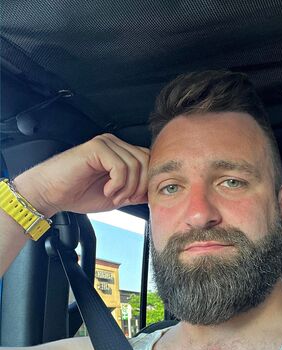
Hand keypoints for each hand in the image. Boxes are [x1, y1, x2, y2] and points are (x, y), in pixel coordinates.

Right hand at [14, 134, 148, 216]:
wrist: (51, 194)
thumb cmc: (79, 194)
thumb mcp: (117, 195)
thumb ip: (135, 191)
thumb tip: (155, 192)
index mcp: (121, 152)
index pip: (149, 161)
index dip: (147, 182)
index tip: (134, 199)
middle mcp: (115, 144)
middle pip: (146, 161)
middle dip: (139, 186)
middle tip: (124, 199)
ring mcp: (106, 143)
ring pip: (135, 165)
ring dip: (127, 187)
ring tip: (113, 196)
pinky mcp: (96, 147)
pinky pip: (121, 166)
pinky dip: (118, 184)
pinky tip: (107, 190)